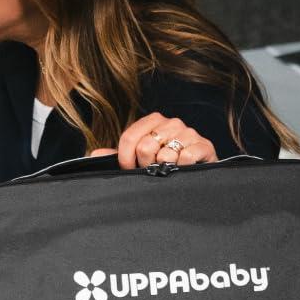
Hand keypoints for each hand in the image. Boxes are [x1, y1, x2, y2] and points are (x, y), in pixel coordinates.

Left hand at [103, 113, 217, 169]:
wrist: (194, 177)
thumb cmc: (163, 167)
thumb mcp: (136, 162)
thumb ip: (116, 157)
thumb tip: (94, 154)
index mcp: (154, 122)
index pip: (130, 138)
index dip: (125, 158)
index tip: (129, 168)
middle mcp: (172, 123)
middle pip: (145, 146)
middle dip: (145, 165)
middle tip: (153, 170)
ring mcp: (189, 133)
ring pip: (165, 154)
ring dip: (164, 168)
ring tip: (169, 170)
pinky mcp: (204, 146)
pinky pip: (185, 157)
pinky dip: (182, 168)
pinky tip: (184, 170)